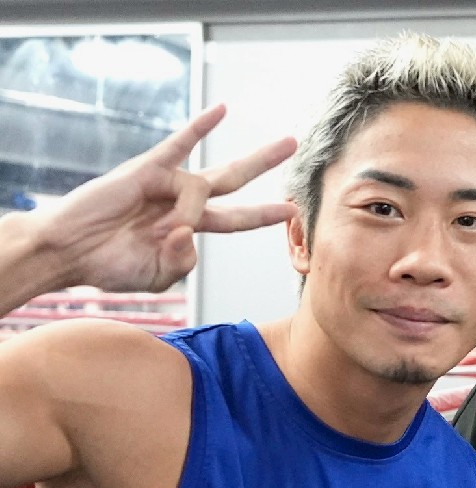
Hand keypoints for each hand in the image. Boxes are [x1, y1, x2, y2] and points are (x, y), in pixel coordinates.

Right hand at [38, 103, 297, 292]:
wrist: (71, 251)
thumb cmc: (111, 265)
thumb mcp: (158, 277)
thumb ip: (182, 262)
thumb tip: (187, 230)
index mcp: (190, 228)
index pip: (237, 219)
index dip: (264, 214)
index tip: (292, 209)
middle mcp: (184, 201)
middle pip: (235, 178)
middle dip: (263, 160)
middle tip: (293, 142)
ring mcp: (167, 182)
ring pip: (201, 188)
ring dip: (187, 213)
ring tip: (158, 231)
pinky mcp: (147, 169)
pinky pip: (179, 144)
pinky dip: (201, 127)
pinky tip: (222, 111)